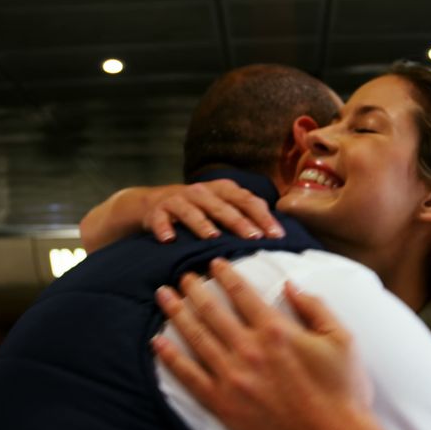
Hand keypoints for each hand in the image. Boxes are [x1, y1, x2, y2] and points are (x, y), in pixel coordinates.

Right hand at [143, 180, 283, 242]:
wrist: (152, 203)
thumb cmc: (197, 210)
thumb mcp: (221, 208)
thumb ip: (244, 215)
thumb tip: (277, 235)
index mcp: (223, 190)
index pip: (247, 200)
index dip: (263, 216)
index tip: (278, 235)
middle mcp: (202, 192)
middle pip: (223, 206)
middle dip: (239, 221)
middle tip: (254, 237)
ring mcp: (178, 200)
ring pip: (192, 210)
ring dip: (202, 223)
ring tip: (213, 237)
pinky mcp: (157, 211)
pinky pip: (159, 219)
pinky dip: (163, 228)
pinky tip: (169, 240)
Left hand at [152, 258, 372, 429]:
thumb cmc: (341, 391)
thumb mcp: (341, 339)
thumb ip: (315, 307)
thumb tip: (291, 285)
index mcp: (276, 331)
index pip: (242, 293)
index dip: (225, 274)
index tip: (214, 263)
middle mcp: (248, 350)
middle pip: (212, 310)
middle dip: (194, 289)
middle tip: (183, 276)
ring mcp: (232, 377)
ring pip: (195, 337)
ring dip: (177, 313)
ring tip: (164, 296)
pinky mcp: (223, 403)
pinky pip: (189, 376)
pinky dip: (170, 357)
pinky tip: (158, 342)